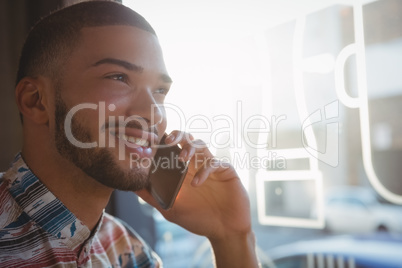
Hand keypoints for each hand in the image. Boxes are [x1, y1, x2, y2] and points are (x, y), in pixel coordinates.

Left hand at [136, 131, 258, 266]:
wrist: (224, 231)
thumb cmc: (199, 219)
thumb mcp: (171, 209)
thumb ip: (153, 197)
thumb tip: (132, 187)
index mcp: (184, 171)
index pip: (173, 148)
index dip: (164, 142)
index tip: (151, 143)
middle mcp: (197, 165)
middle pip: (187, 139)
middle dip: (178, 136)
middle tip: (168, 141)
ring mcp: (212, 166)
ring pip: (201, 144)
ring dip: (190, 148)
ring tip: (181, 159)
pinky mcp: (225, 171)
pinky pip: (214, 162)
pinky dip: (203, 170)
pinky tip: (196, 184)